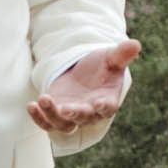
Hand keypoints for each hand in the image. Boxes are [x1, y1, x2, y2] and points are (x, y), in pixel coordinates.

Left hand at [27, 38, 141, 133]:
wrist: (85, 75)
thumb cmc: (101, 67)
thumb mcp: (111, 58)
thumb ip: (122, 54)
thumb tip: (136, 44)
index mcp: (108, 101)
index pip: (107, 107)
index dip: (103, 107)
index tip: (98, 103)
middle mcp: (90, 113)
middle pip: (83, 118)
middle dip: (74, 113)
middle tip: (65, 108)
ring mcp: (72, 116)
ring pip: (63, 124)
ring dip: (52, 115)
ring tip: (42, 98)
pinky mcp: (56, 114)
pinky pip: (47, 122)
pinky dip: (38, 118)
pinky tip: (31, 106)